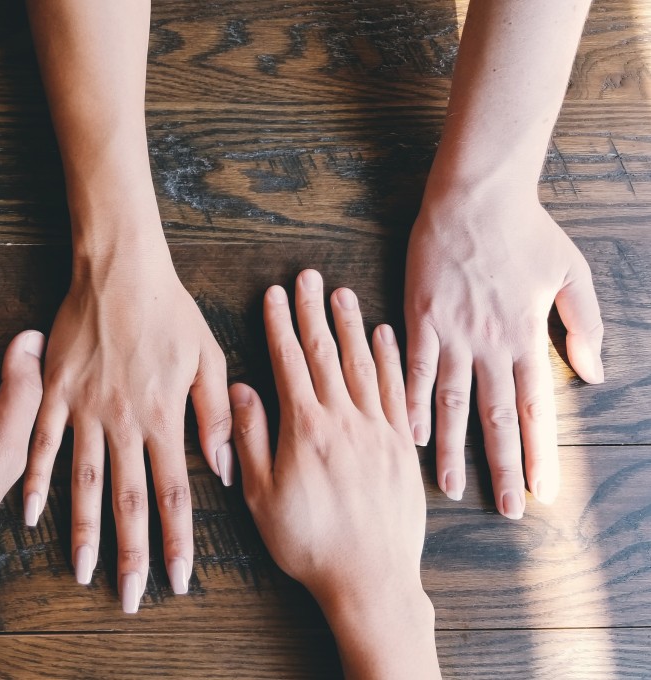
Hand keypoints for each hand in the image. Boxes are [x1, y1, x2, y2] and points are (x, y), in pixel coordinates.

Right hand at [22, 243, 231, 612]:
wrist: (119, 267)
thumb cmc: (169, 309)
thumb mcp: (208, 357)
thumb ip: (215, 416)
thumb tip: (224, 469)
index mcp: (164, 416)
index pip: (174, 493)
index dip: (177, 541)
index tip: (178, 579)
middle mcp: (124, 421)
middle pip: (128, 500)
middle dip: (132, 553)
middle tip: (130, 596)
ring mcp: (85, 408)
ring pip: (84, 482)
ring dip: (83, 531)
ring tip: (83, 571)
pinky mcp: (55, 392)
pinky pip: (42, 444)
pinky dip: (36, 481)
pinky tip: (30, 514)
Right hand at [231, 270, 437, 678]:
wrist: (371, 580)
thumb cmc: (308, 544)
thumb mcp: (261, 496)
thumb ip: (250, 438)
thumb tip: (240, 389)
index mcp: (305, 429)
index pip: (289, 362)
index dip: (280, 324)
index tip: (275, 294)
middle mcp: (345, 420)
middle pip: (326, 353)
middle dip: (314, 312)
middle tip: (309, 276)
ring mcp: (378, 431)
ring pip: (364, 364)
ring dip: (351, 326)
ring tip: (343, 294)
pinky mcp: (402, 448)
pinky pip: (398, 391)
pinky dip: (391, 359)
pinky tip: (385, 337)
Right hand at [404, 189, 603, 516]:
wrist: (475, 196)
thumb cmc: (526, 231)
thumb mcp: (572, 273)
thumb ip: (584, 325)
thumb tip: (594, 374)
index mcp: (527, 337)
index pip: (535, 408)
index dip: (539, 453)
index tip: (543, 491)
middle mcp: (490, 343)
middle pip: (495, 417)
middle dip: (503, 467)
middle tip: (506, 509)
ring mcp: (452, 333)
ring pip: (453, 402)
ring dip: (451, 449)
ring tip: (449, 488)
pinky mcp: (420, 318)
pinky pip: (415, 369)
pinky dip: (412, 403)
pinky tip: (409, 434)